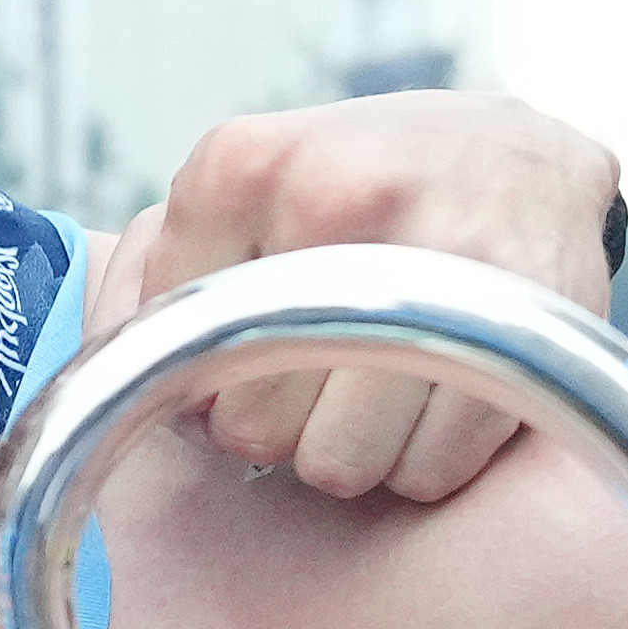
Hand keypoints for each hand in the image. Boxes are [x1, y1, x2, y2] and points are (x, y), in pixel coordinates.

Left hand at [108, 92, 627, 501]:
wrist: (522, 156)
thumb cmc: (351, 191)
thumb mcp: (240, 191)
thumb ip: (147, 274)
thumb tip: (105, 371)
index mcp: (242, 164)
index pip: (172, 358)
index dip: (204, 379)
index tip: (250, 347)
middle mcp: (337, 197)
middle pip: (250, 429)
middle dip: (277, 425)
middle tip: (319, 375)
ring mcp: (435, 257)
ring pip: (339, 465)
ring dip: (353, 453)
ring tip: (377, 385)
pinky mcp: (519, 323)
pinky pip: (429, 472)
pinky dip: (427, 459)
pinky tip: (436, 392)